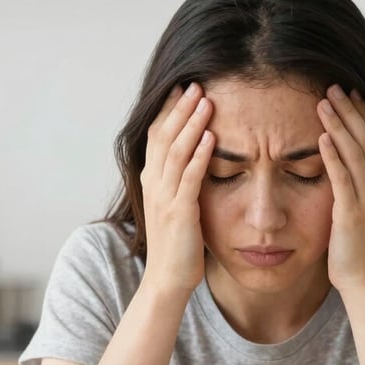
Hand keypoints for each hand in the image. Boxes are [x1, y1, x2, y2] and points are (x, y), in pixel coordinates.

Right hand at [140, 83, 213, 293]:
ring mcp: (164, 198)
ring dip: (191, 124)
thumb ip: (180, 182)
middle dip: (179, 109)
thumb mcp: (174, 207)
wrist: (167, 280)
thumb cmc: (177, 245)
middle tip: (195, 84)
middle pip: (164, 136)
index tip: (182, 88)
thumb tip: (195, 160)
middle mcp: (154, 184)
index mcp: (152, 180)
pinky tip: (212, 138)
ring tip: (206, 102)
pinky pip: (189, 178)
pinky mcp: (179, 213)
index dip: (168, 111)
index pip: (157, 136)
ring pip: (176, 152)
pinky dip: (200, 156)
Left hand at [317, 85, 364, 292]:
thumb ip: (358, 187)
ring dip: (339, 125)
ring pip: (355, 152)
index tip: (350, 94)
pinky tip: (322, 137)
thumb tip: (344, 168)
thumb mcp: (363, 210)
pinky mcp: (351, 213)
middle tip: (333, 86)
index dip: (363, 114)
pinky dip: (333, 155)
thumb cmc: (359, 248)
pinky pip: (342, 178)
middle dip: (349, 110)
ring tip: (323, 102)